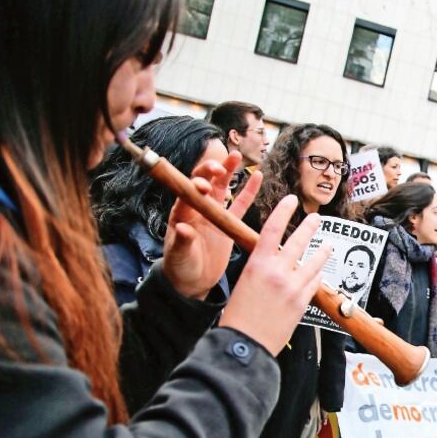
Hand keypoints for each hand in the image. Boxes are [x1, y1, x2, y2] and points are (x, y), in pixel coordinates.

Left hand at [163, 151, 261, 298]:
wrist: (192, 281)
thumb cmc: (180, 268)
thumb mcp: (179, 256)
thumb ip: (182, 241)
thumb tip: (183, 228)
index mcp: (182, 213)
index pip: (188, 191)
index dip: (196, 185)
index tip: (205, 186)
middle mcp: (197, 209)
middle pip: (204, 182)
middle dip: (212, 171)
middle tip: (221, 166)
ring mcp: (213, 214)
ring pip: (222, 187)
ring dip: (228, 171)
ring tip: (236, 156)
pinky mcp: (227, 223)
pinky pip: (240, 204)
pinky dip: (248, 191)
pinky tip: (257, 176)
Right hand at [219, 196, 328, 355]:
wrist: (246, 344)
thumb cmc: (238, 316)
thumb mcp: (243, 282)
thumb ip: (261, 268)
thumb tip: (273, 261)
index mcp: (257, 263)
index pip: (273, 227)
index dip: (283, 210)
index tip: (291, 200)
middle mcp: (277, 272)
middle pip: (299, 241)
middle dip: (310, 227)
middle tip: (316, 218)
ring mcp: (293, 287)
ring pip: (314, 262)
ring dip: (322, 252)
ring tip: (327, 246)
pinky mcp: (303, 302)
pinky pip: (315, 283)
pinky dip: (317, 276)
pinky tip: (319, 273)